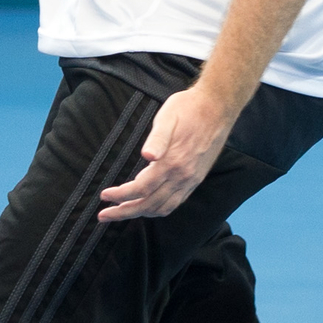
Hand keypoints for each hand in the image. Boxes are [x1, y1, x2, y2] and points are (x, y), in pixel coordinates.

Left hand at [96, 86, 235, 221]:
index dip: (121, 195)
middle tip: (104, 215)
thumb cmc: (188, 109)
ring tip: (122, 212)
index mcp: (173, 161)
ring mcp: (191, 180)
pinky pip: (176, 203)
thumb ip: (157, 138)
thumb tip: (147, 156)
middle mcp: (183, 176)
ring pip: (163, 208)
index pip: (141, 188)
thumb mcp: (168, 117)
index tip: (104, 196)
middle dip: (125, 211)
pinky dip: (158, 209)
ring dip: (140, 213)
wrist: (218, 107)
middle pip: (149, 204)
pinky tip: (147, 206)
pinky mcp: (195, 179)